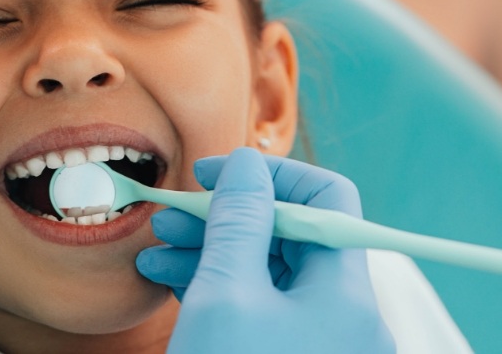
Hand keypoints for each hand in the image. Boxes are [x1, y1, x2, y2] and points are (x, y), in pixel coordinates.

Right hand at [136, 147, 394, 352]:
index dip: (269, 176)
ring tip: (156, 249)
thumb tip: (249, 166)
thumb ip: (239, 224)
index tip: (212, 175)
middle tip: (171, 214)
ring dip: (213, 253)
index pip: (327, 200)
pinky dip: (219, 290)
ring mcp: (319, 345)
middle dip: (228, 217)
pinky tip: (171, 282)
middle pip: (292, 238)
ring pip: (269, 275)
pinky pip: (261, 312)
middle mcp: (344, 317)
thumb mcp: (226, 299)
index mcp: (345, 293)